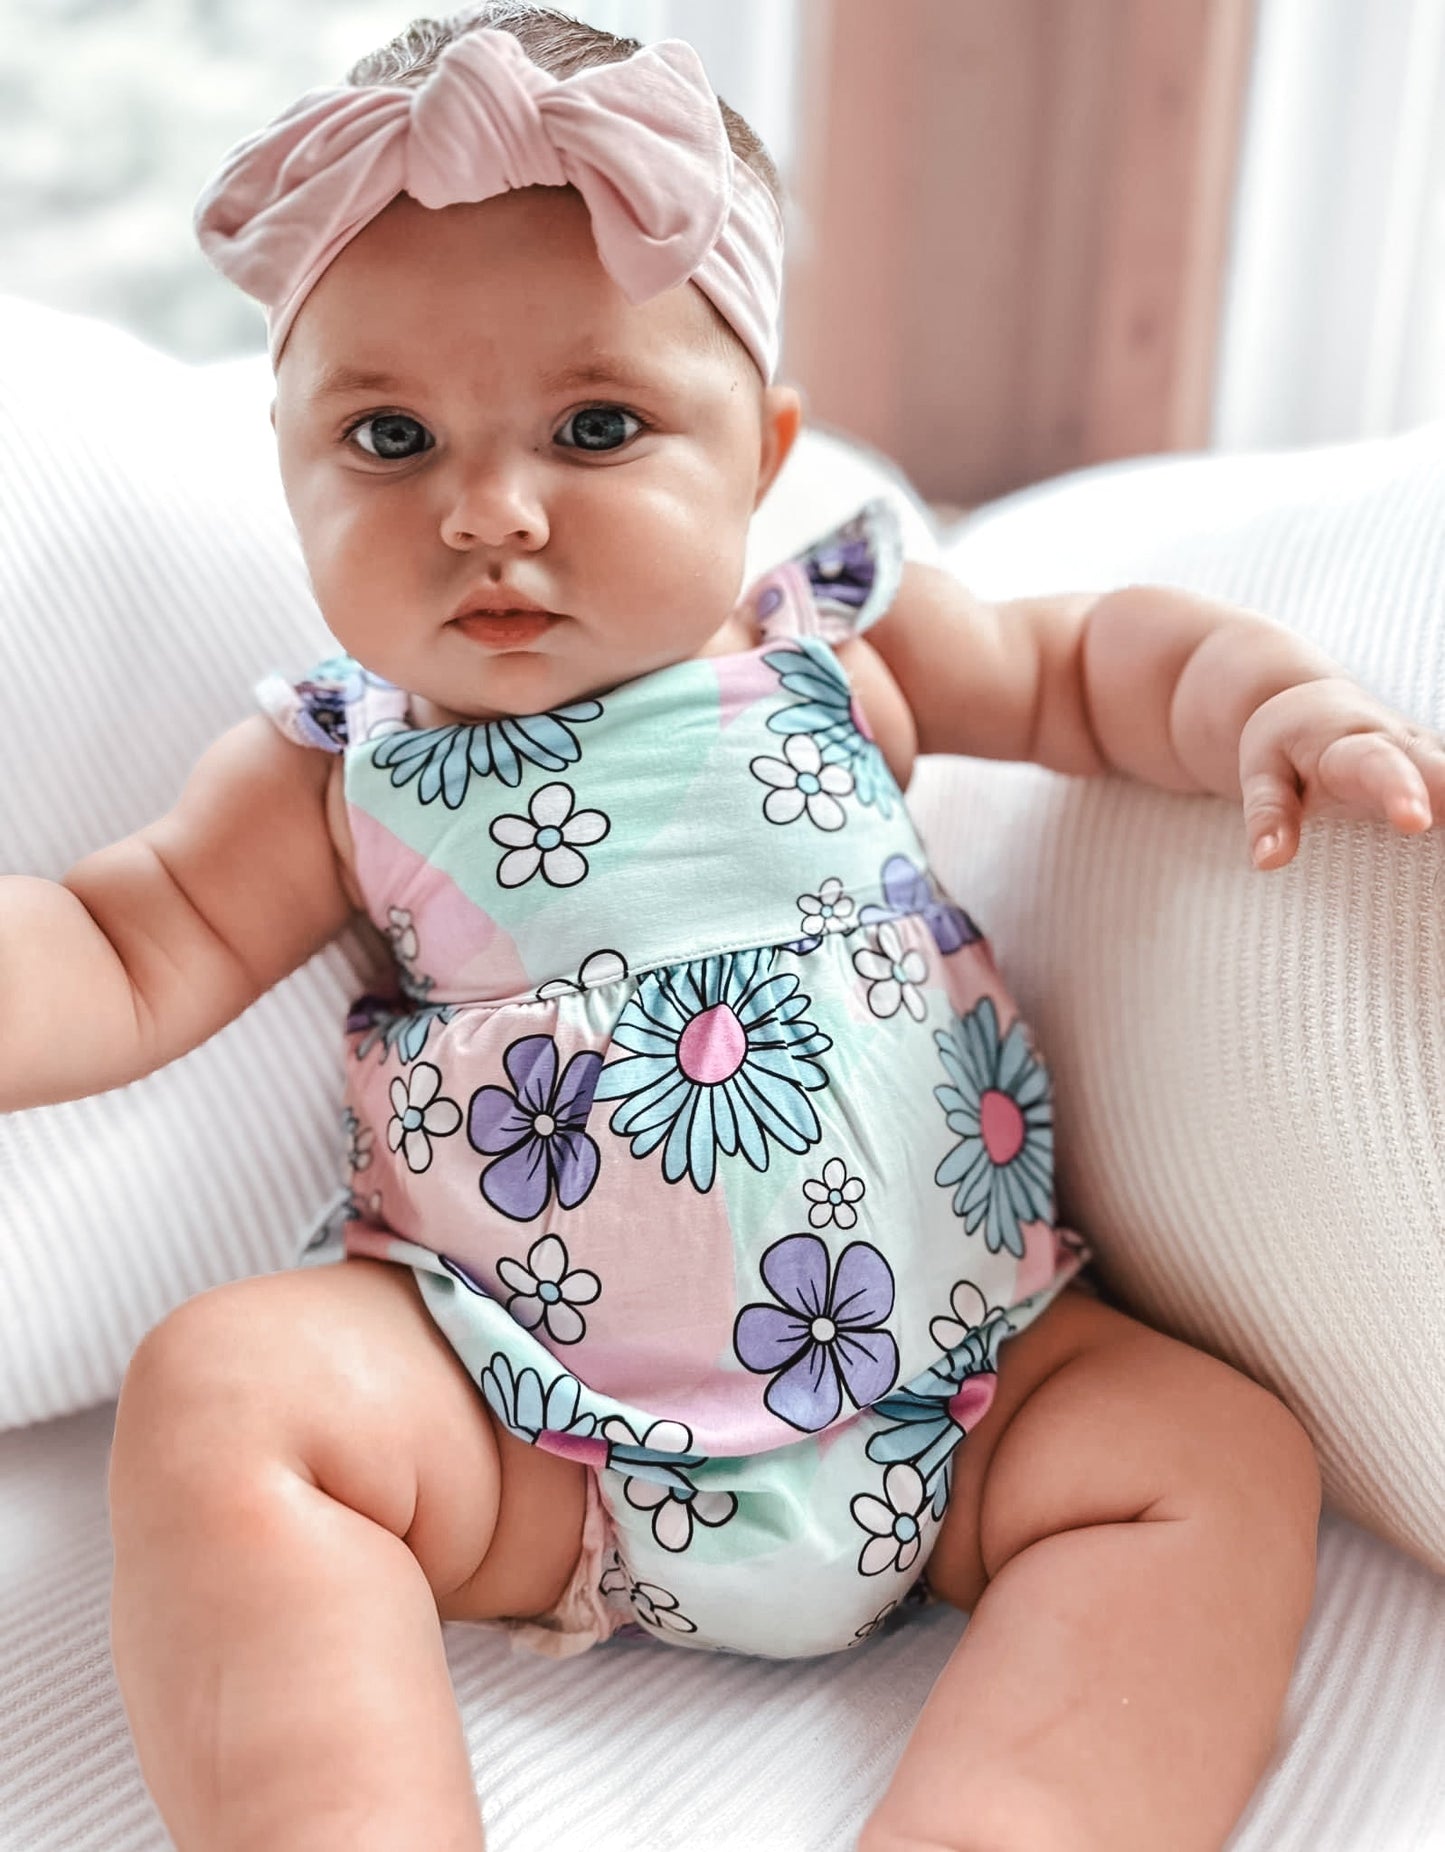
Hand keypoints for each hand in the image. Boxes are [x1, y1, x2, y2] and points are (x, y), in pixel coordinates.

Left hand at [1239, 677, 1444, 867]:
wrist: (1312, 703)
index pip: (1378, 768)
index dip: (1401, 792)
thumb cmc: (1284, 743)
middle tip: (1443, 822)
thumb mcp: (1262, 772)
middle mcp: (1406, 748)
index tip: (1414, 820)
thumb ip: (1269, 814)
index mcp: (1353, 746)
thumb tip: (1269, 862)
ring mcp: (1435, 760)